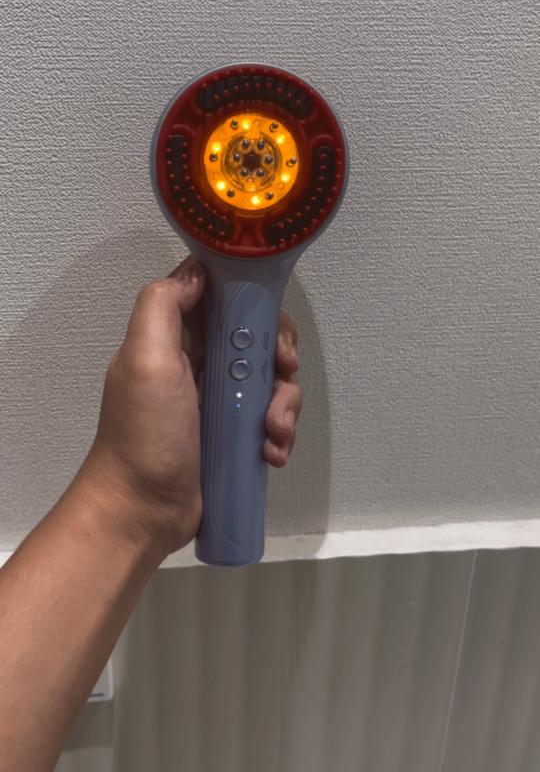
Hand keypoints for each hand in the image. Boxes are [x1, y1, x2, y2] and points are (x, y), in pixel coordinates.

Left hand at [78, 257, 301, 558]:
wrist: (142, 512)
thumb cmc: (144, 433)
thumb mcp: (144, 359)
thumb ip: (163, 306)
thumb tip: (200, 272)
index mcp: (175, 338)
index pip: (222, 298)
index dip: (252, 302)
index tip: (267, 325)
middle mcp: (197, 363)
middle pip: (256, 339)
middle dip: (280, 357)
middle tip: (286, 374)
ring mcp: (217, 402)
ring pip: (271, 382)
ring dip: (284, 405)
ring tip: (274, 433)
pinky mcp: (232, 436)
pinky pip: (271, 421)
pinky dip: (279, 435)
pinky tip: (271, 453)